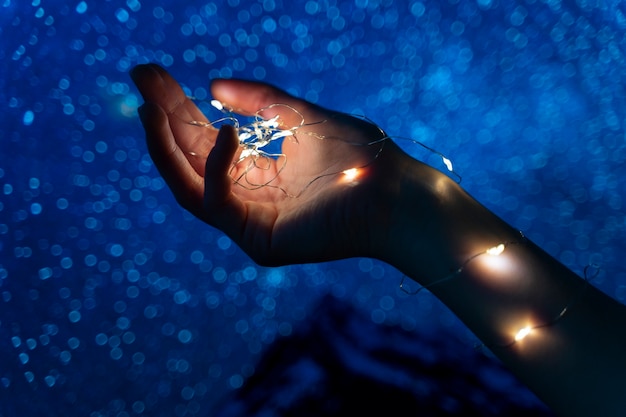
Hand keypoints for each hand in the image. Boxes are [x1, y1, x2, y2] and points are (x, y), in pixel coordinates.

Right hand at [130, 64, 431, 265]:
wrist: (398, 194)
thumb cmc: (361, 156)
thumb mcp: (304, 116)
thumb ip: (262, 100)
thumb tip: (213, 84)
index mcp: (259, 172)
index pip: (205, 140)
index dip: (177, 108)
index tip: (152, 75)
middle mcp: (249, 197)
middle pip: (190, 161)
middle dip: (163, 120)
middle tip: (141, 80)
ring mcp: (251, 222)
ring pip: (190, 187)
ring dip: (167, 146)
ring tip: (152, 105)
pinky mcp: (260, 241)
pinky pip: (220, 204)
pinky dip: (217, 169)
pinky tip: (224, 133)